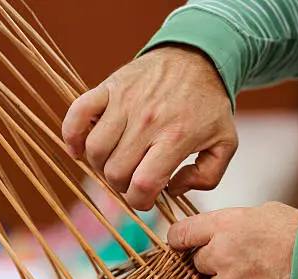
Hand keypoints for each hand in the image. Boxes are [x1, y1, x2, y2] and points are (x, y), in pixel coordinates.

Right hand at [62, 45, 237, 210]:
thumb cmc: (209, 104)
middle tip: (134, 178)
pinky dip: (72, 136)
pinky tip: (80, 148)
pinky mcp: (108, 88)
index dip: (140, 201)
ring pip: (95, 151)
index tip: (146, 198)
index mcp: (175, 138)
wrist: (196, 56)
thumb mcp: (225, 143)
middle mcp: (147, 121)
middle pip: (115, 172)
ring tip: (116, 162)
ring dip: (100, 166)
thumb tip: (174, 189)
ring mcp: (124, 103)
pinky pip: (77, 115)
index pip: (142, 185)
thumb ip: (208, 176)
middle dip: (122, 186)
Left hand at [167, 202, 297, 278]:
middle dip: (214, 263)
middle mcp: (219, 253)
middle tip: (242, 260)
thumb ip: (234, 222)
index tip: (181, 244)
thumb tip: (221, 229)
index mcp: (224, 225)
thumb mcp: (264, 213)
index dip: (180, 239)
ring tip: (260, 277)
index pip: (181, 233)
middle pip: (198, 262)